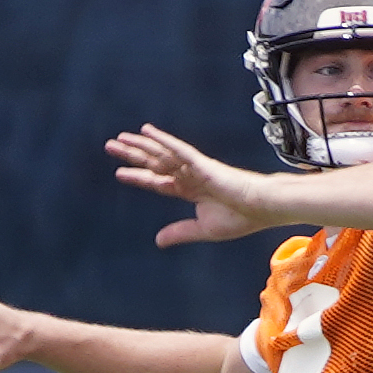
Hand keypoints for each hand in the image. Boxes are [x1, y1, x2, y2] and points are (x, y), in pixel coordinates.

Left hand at [107, 125, 279, 246]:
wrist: (262, 208)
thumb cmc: (240, 217)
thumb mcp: (203, 229)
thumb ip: (180, 232)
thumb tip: (157, 241)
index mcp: (190, 190)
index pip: (157, 182)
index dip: (138, 177)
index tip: (119, 173)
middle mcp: (189, 175)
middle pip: (154, 162)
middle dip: (132, 155)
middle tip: (110, 146)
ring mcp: (195, 167)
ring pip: (161, 153)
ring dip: (140, 145)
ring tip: (119, 139)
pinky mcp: (202, 164)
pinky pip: (178, 149)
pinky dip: (162, 140)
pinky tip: (146, 132)